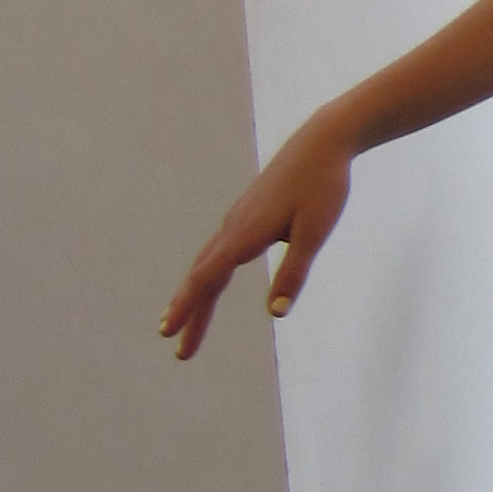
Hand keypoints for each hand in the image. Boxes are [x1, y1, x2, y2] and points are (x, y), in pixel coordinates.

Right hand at [160, 119, 353, 359]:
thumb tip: (275, 313)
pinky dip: (207, 273)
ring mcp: (237, 219)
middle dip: (189, 313)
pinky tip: (209, 282)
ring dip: (195, 295)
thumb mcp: (314, 234)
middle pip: (203, 277)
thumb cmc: (323, 187)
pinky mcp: (246, 214)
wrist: (322, 142)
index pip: (207, 279)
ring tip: (182, 320)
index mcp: (245, 235)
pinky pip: (218, 250)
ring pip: (208, 263)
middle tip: (178, 349)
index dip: (188, 309)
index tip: (169, 334)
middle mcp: (234, 227)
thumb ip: (294, 273)